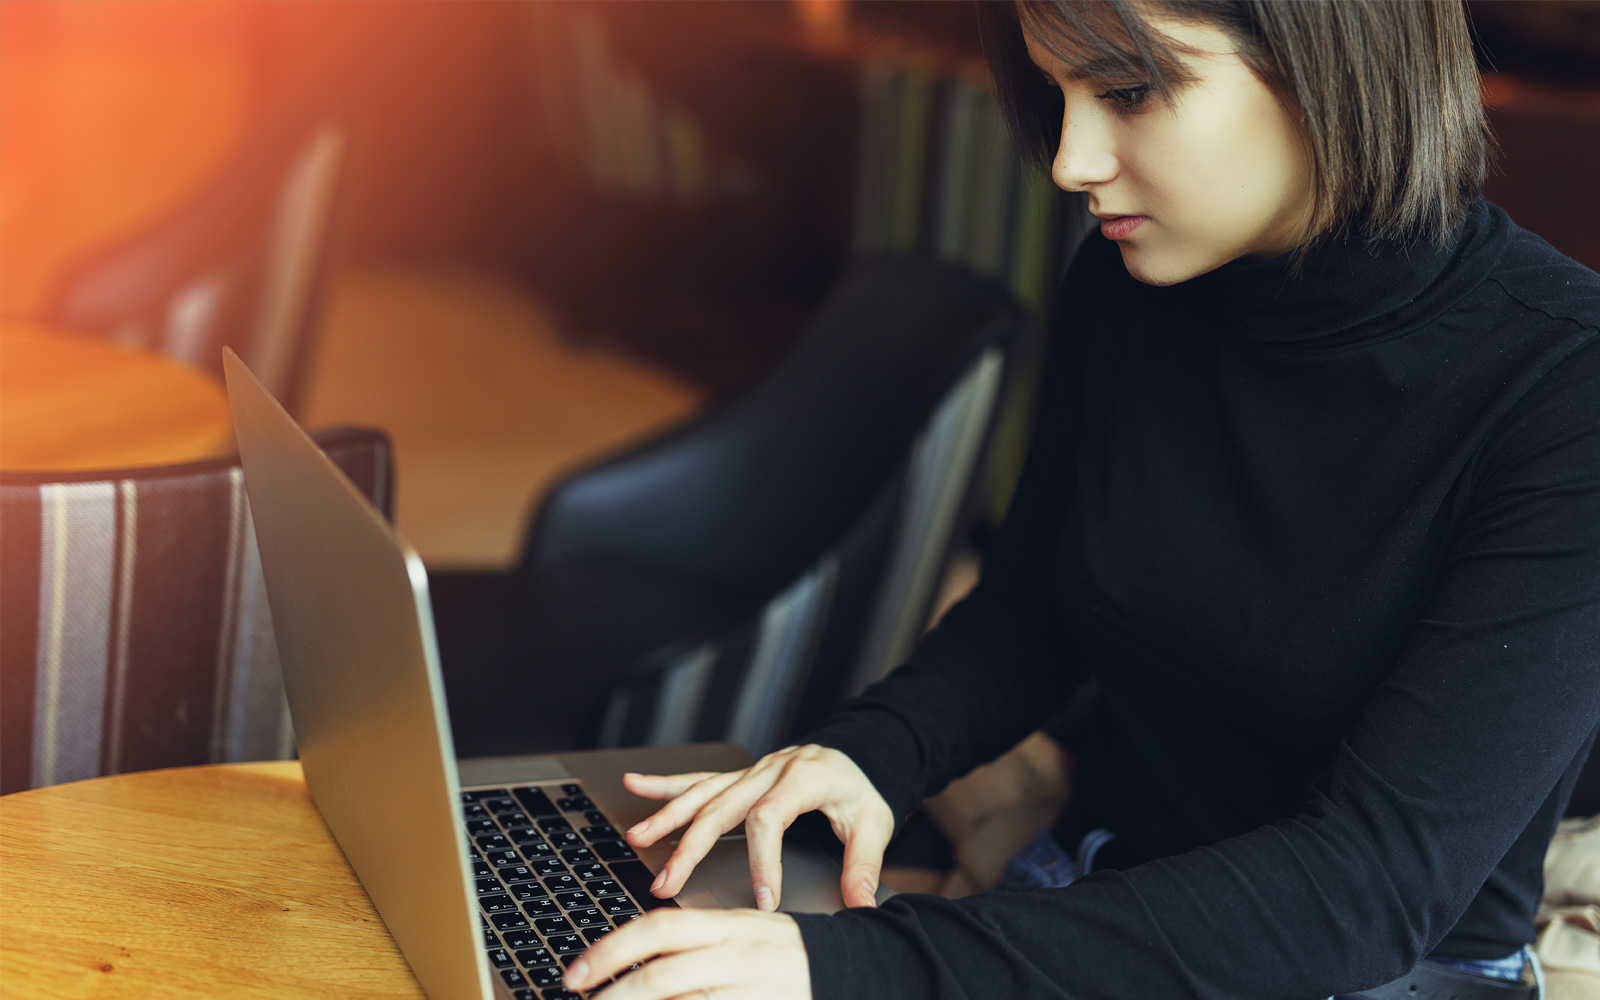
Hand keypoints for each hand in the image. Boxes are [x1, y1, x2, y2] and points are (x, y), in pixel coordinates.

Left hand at [562, 908, 807, 998]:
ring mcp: (752, 991)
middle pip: (659, 978)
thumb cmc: (793, 954)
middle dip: (612, 996)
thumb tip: (639, 962)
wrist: (858, 966)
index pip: (657, 930)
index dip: (610, 951)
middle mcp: (738, 957)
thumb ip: (696, 943)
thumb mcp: (743, 934)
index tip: (577, 972)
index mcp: (729, 926)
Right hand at [622, 744, 893, 910]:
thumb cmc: (860, 788)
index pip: (769, 818)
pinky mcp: (739, 778)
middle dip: (690, 848)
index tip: (763, 897)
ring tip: (638, 838)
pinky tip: (634, 784)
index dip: (763, 859)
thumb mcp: (874, 823)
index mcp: (802, 778)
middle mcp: (769, 771)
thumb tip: (861, 904)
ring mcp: (750, 773)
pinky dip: (665, 783)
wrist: (856, 752)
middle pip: (721, 808)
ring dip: (667, 817)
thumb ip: (863, 864)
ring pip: (702, 794)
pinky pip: (698, 779)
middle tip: (667, 883)